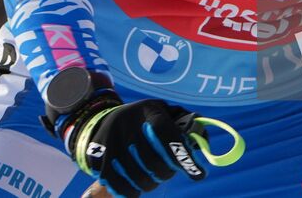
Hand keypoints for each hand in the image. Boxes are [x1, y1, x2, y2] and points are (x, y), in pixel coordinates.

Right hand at [62, 96, 206, 196]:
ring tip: (151, 178)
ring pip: (139, 178)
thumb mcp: (163, 112)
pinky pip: (120, 187)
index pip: (167, 134)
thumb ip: (184, 123)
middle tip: (167, 172)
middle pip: (154, 163)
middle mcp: (128, 124)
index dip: (183, 156)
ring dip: (150, 184)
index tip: (199, 174)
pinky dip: (131, 192)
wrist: (104, 119)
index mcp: (148, 111)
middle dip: (165, 173)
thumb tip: (203, 140)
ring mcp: (111, 142)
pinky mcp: (98, 158)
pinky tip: (135, 187)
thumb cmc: (145, 120)